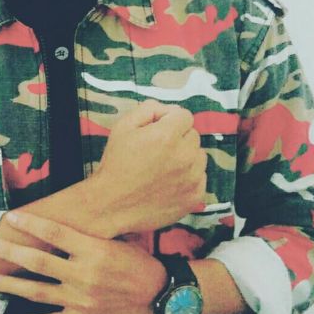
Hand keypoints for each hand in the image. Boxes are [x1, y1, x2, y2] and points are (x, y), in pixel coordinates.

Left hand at [0, 212, 166, 313]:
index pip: (54, 233)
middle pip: (38, 262)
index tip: (11, 218)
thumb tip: (56, 226)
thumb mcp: (115, 241)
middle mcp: (84, 274)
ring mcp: (81, 299)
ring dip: (11, 285)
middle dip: (11, 253)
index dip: (30, 224)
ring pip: (37, 291)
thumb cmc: (137, 263)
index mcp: (93, 249)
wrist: (158, 295)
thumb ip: (86, 237)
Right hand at [89, 99, 206, 235]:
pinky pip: (201, 178)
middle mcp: (185, 155)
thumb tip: (167, 110)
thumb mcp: (123, 127)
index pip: (184, 115)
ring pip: (199, 156)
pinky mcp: (195, 197)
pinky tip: (169, 182)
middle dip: (178, 138)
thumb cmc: (116, 164)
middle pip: (193, 135)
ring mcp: (192, 178)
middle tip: (157, 150)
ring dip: (186, 157)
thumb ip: (148, 109)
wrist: (112, 205)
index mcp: (167, 135)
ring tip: (164, 167)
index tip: (157, 130)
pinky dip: (189, 178)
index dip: (169, 120)